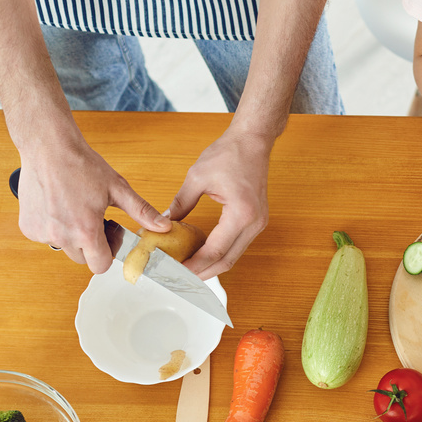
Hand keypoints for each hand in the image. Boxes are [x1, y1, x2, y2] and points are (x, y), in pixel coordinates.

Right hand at [17, 136, 169, 272]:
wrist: (47, 147)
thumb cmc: (81, 165)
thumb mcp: (117, 188)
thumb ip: (141, 211)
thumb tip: (163, 226)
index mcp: (85, 231)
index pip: (99, 266)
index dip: (107, 252)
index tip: (108, 235)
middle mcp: (61, 236)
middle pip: (82, 258)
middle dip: (90, 244)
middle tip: (93, 219)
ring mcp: (41, 232)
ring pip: (63, 247)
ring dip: (71, 236)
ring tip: (75, 209)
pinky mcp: (27, 226)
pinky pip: (45, 237)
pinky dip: (53, 227)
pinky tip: (58, 206)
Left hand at [169, 128, 275, 279]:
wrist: (253, 141)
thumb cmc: (229, 154)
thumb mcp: (197, 178)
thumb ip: (180, 204)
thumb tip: (163, 223)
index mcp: (241, 214)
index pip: (215, 251)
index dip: (194, 265)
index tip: (176, 272)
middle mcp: (254, 223)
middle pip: (227, 261)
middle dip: (203, 273)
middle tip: (180, 279)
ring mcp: (258, 224)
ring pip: (234, 256)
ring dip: (212, 266)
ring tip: (189, 270)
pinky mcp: (256, 221)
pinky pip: (237, 245)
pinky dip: (220, 253)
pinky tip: (203, 254)